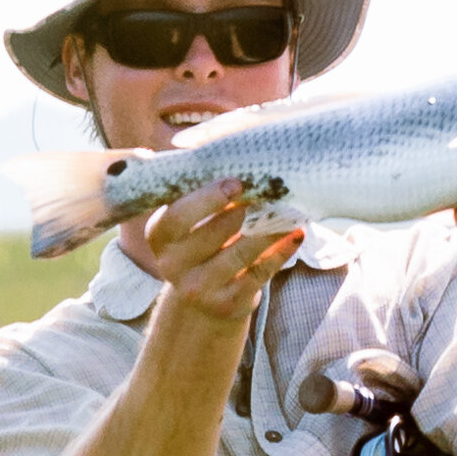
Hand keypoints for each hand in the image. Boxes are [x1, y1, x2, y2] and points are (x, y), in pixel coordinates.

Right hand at [143, 179, 304, 332]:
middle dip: (247, 210)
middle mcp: (173, 265)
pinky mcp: (228, 304)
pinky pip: (260, 273)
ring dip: (270, 228)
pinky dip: (281, 251)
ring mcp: (199, 288)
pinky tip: (296, 234)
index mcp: (160, 236)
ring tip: (290, 209)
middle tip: (273, 191)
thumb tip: (233, 151)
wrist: (203, 299)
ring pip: (241, 252)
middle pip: (215, 232)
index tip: (237, 183)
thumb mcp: (190, 220)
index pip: (178, 216)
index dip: (208, 198)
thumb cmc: (201, 243)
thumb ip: (202, 192)